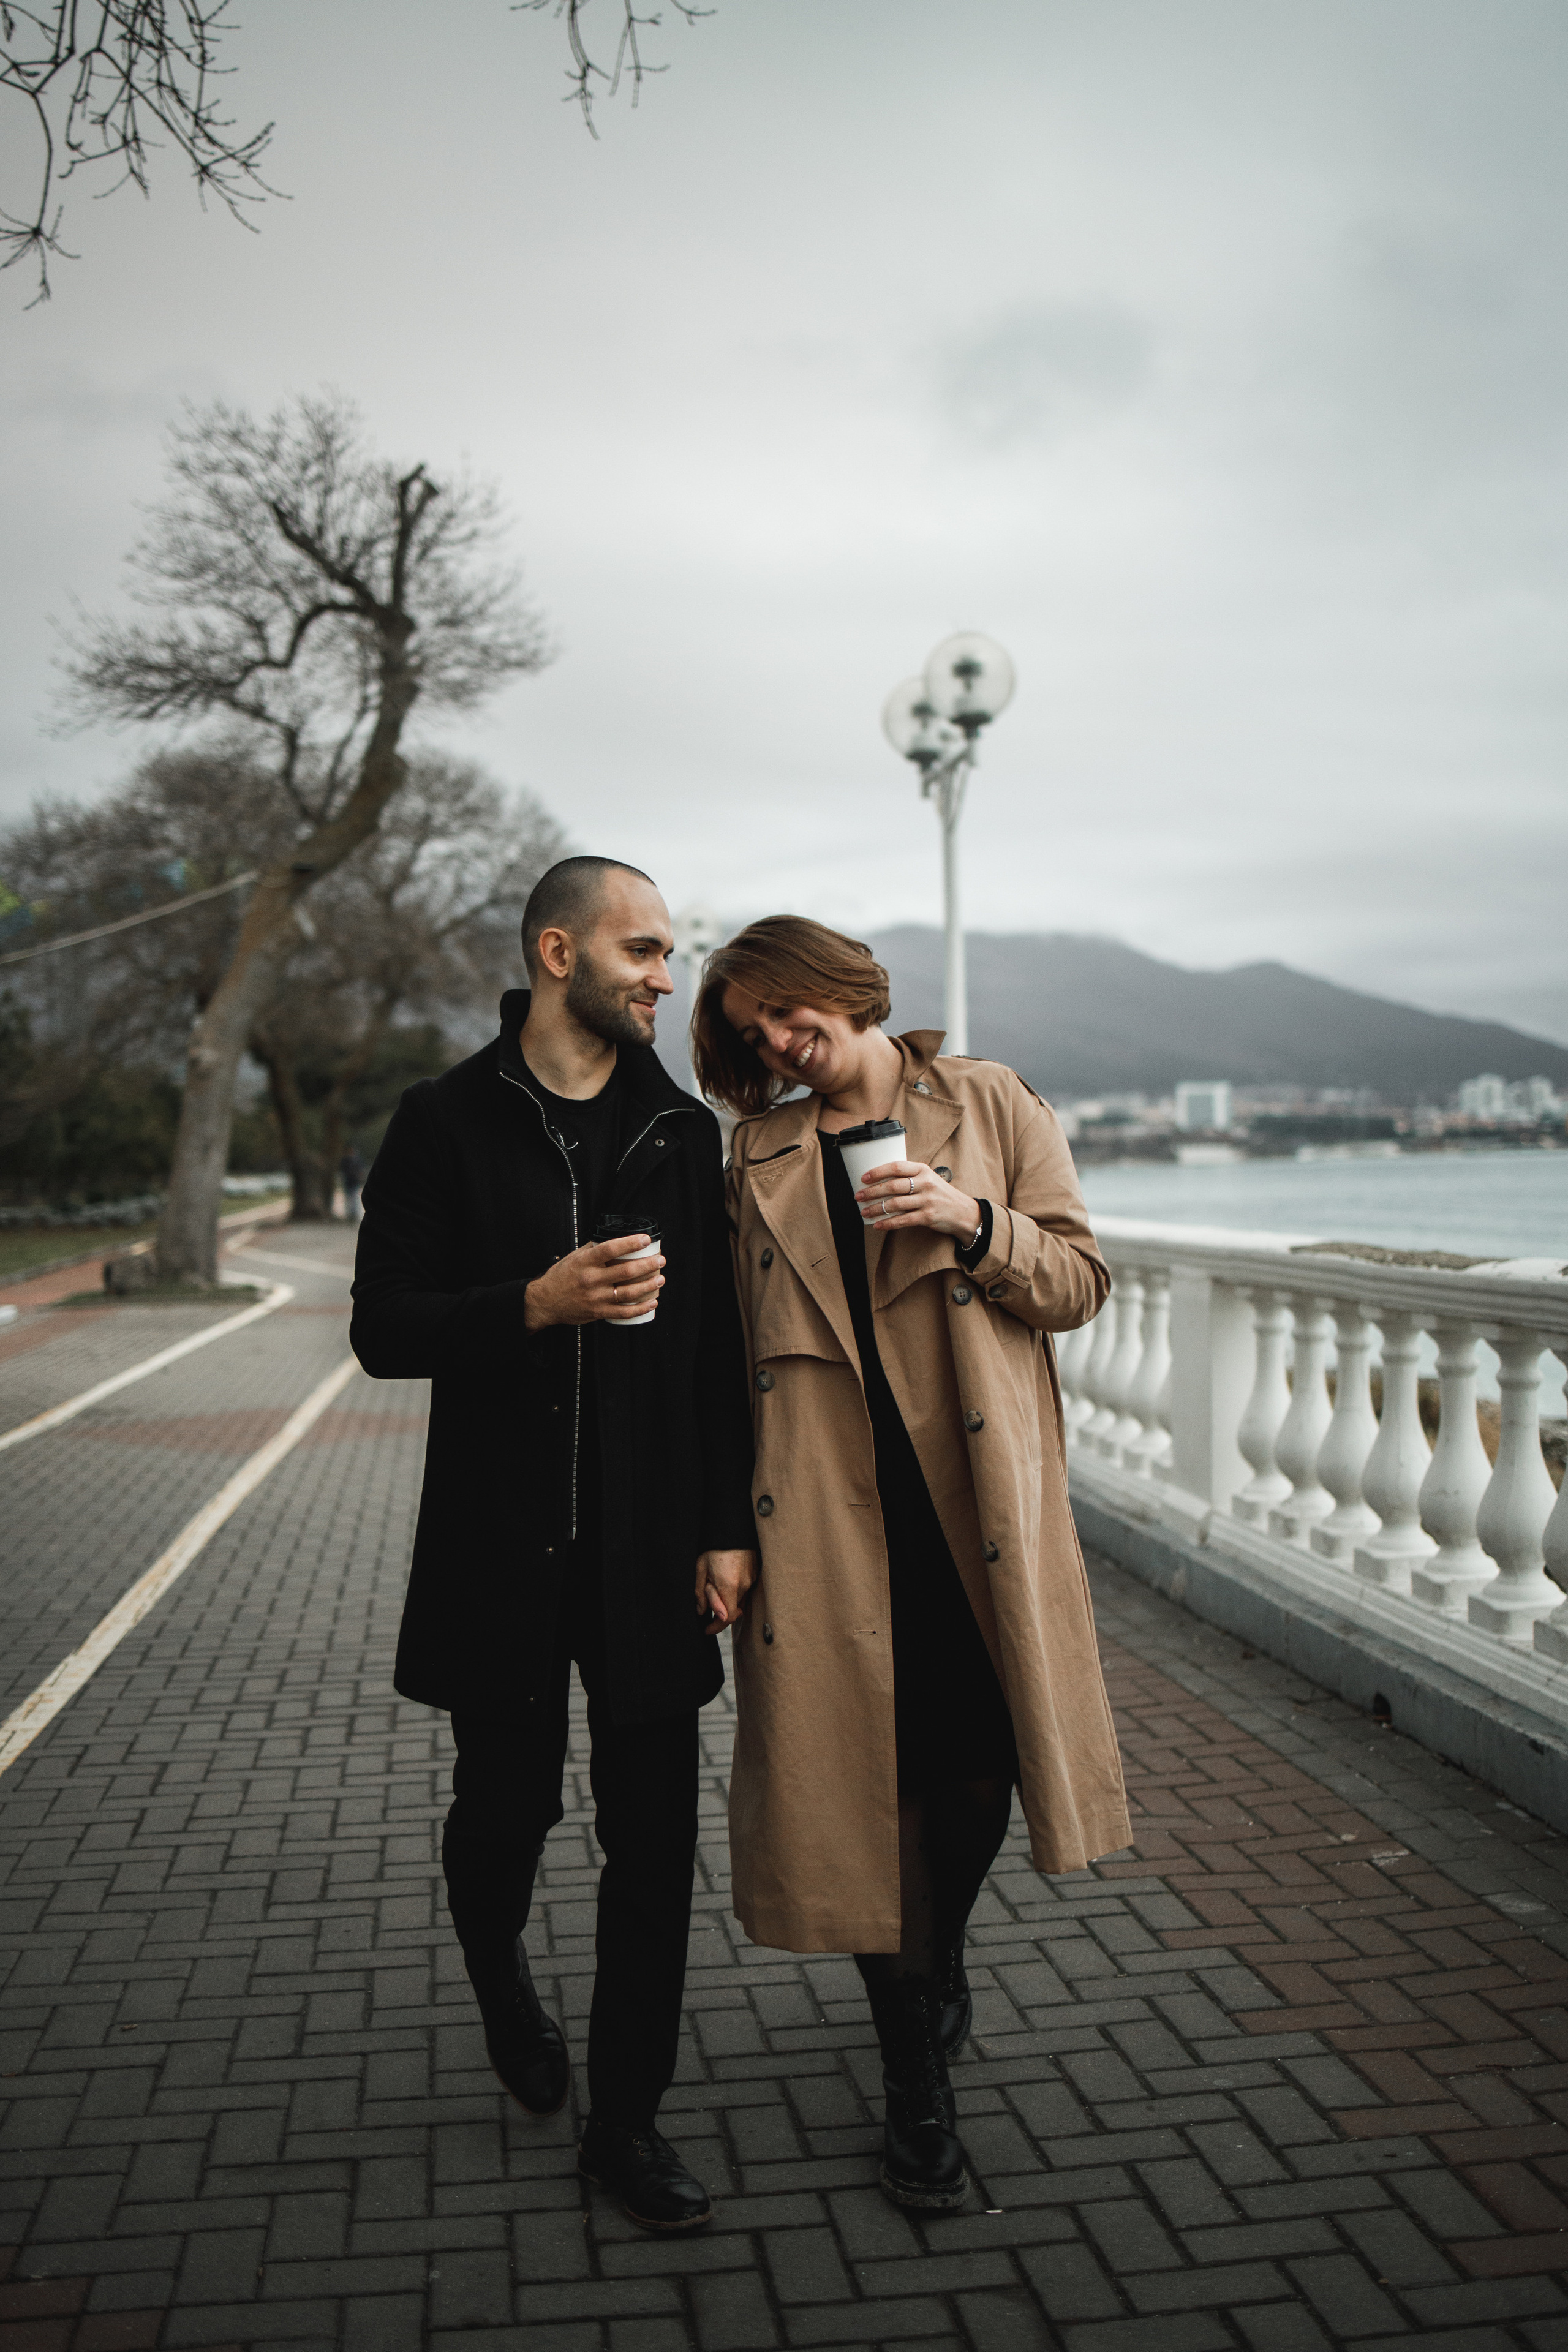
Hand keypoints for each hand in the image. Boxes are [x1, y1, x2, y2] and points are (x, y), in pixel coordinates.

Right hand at [523, 1233, 664, 1329]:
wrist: (545, 1301)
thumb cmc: (561, 1277)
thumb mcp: (574, 1257)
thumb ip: (594, 1249)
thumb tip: (614, 1239)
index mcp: (585, 1262)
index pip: (610, 1249)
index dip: (630, 1243)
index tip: (645, 1240)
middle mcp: (591, 1279)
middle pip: (626, 1271)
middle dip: (648, 1265)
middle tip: (660, 1260)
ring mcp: (596, 1297)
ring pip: (629, 1292)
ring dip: (649, 1285)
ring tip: (660, 1279)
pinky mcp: (598, 1312)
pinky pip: (624, 1312)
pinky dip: (641, 1308)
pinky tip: (652, 1302)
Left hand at [694, 1548, 756, 1633]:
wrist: (732, 1529)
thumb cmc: (714, 1548)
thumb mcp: (701, 1569)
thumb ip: (701, 1593)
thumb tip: (702, 1611)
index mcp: (728, 1586)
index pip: (727, 1618)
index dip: (716, 1627)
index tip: (707, 1629)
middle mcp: (743, 1585)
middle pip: (733, 1610)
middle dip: (719, 1611)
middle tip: (707, 1602)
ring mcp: (752, 1579)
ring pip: (739, 1601)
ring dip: (728, 1600)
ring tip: (716, 1583)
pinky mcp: (756, 1574)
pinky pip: (746, 1590)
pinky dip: (736, 1592)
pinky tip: (727, 1579)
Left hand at [855, 1158, 980, 1243]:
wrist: (963, 1211)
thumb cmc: (940, 1194)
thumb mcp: (928, 1178)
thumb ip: (910, 1176)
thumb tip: (880, 1180)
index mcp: (923, 1170)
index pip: (896, 1167)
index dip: (877, 1172)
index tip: (863, 1178)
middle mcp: (925, 1183)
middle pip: (892, 1186)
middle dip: (872, 1192)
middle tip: (858, 1196)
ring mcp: (927, 1200)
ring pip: (895, 1204)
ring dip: (876, 1209)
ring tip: (864, 1212)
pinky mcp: (927, 1217)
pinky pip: (903, 1220)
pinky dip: (888, 1223)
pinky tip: (878, 1225)